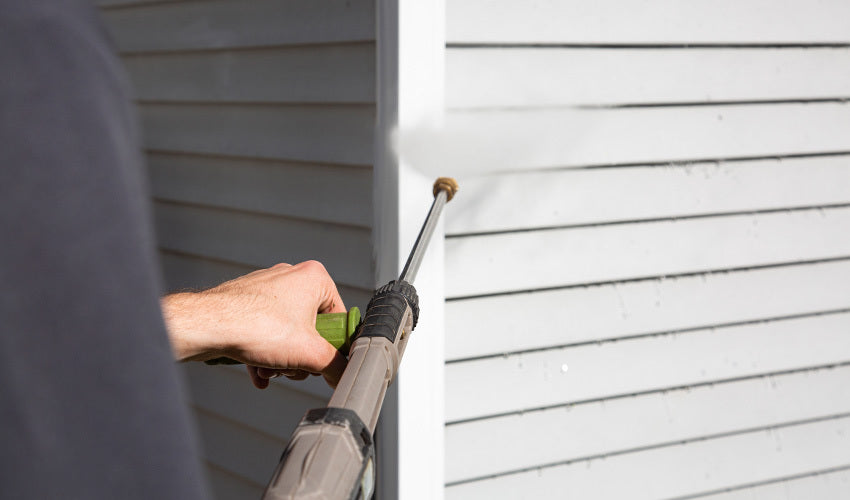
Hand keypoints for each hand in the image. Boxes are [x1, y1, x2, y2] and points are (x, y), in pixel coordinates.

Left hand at [161, 260, 347, 387]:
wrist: (207, 326)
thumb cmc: (256, 326)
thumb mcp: (310, 354)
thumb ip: (336, 366)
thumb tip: (345, 376)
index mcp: (315, 278)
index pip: (339, 317)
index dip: (333, 346)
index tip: (324, 362)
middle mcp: (291, 277)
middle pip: (312, 328)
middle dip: (300, 357)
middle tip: (292, 368)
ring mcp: (267, 289)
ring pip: (286, 333)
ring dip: (281, 360)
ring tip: (269, 371)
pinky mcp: (246, 301)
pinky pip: (265, 332)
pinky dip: (264, 355)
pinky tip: (258, 373)